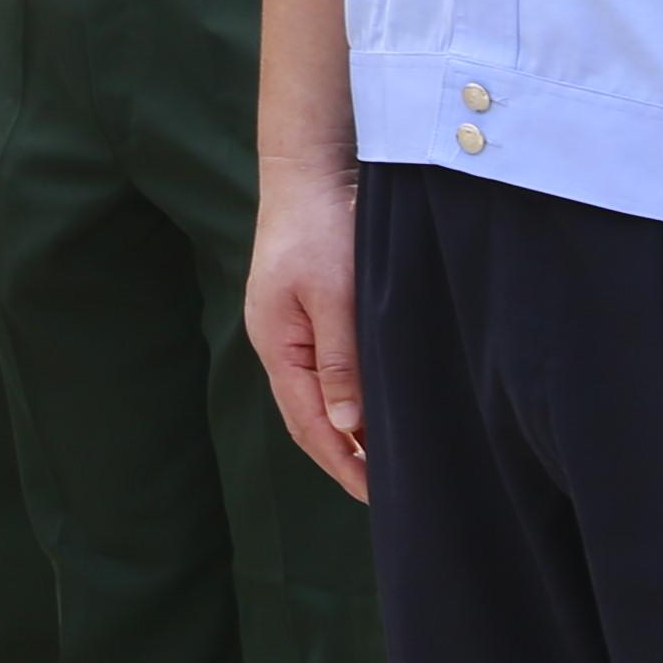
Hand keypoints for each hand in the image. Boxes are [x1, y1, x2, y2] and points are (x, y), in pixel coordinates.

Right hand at [242, 164, 369, 496]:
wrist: (308, 168)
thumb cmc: (321, 228)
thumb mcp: (336, 296)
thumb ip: (340, 362)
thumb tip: (348, 427)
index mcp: (277, 343)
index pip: (308, 423)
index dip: (341, 463)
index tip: (377, 495)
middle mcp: (277, 342)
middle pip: (307, 416)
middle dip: (342, 457)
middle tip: (386, 492)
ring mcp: (288, 327)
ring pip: (316, 396)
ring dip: (346, 431)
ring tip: (385, 460)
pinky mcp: (304, 311)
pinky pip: (324, 372)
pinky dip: (347, 399)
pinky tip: (373, 408)